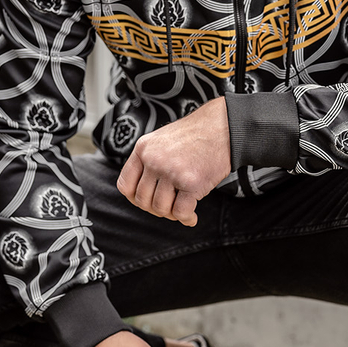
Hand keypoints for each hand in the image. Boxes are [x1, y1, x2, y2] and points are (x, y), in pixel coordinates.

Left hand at [117, 97, 230, 225]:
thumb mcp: (161, 141)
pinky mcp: (191, 183)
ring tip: (182, 208)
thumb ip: (149, 162)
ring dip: (172, 214)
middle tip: (169, 206)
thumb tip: (144, 193)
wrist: (222, 127)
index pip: (125, 185)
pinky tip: (191, 216)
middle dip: (156, 208)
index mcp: (143, 149)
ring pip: (160, 208)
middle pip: (143, 200)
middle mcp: (154, 160)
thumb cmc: (196, 135)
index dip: (134, 199)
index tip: (146, 202)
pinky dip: (186, 219)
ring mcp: (172, 171)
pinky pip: (180, 212)